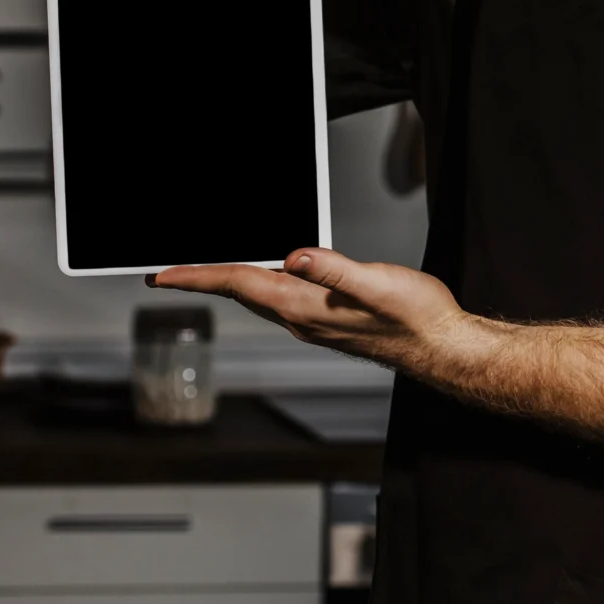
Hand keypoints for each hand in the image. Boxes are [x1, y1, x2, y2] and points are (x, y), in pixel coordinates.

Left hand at [152, 248, 489, 377]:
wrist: (442, 347)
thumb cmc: (417, 318)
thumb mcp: (376, 284)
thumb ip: (334, 270)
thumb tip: (295, 256)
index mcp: (304, 307)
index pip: (238, 284)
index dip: (196, 276)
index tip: (161, 275)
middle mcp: (300, 318)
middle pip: (238, 291)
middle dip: (200, 278)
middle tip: (167, 271)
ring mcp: (312, 323)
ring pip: (256, 296)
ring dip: (227, 281)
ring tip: (201, 269)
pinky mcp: (326, 320)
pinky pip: (278, 300)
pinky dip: (257, 283)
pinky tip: (263, 273)